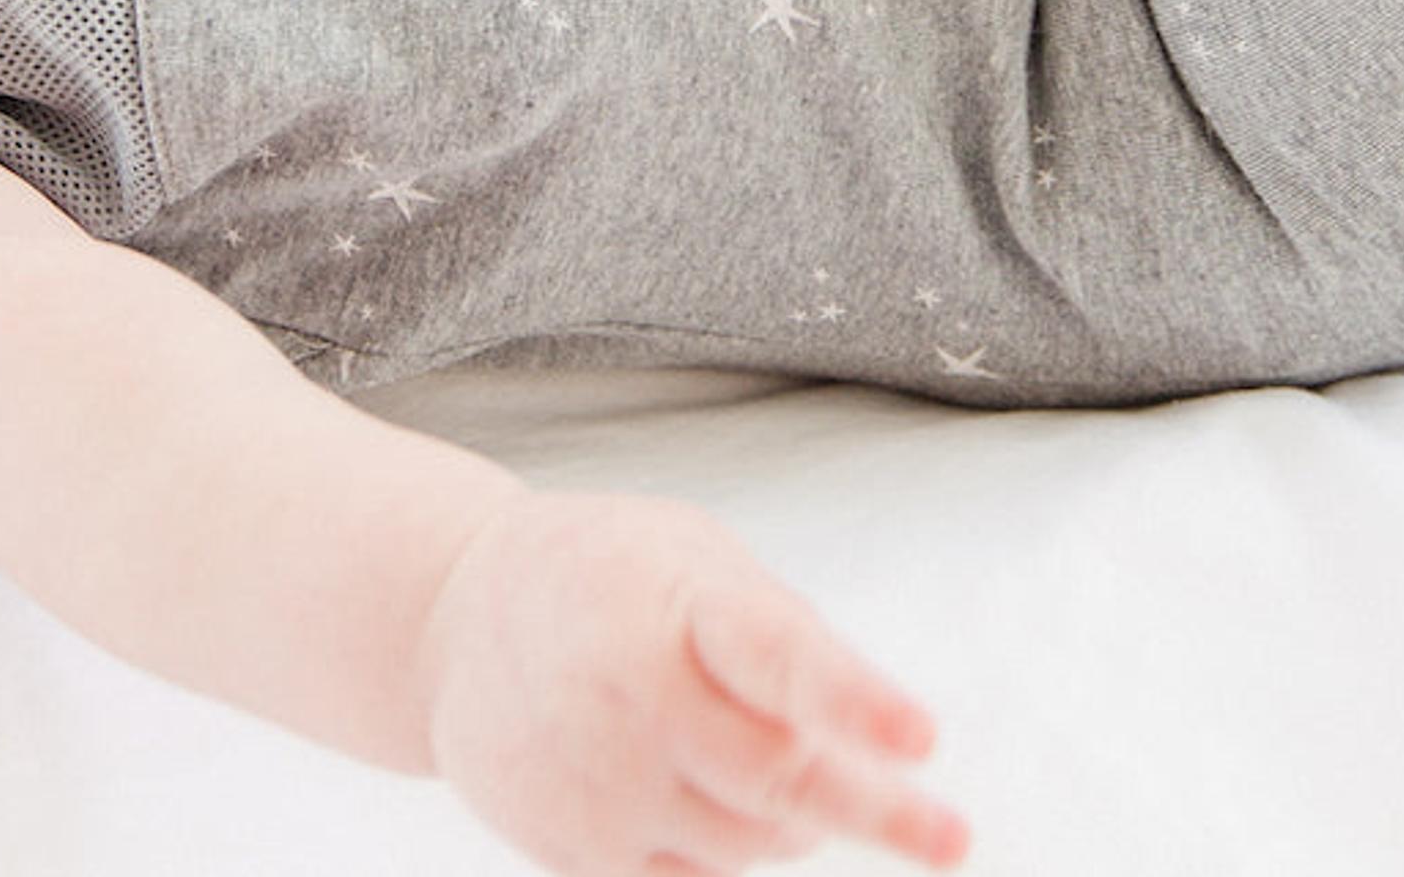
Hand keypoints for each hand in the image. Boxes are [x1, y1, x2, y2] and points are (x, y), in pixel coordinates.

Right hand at [415, 489, 971, 875]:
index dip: (854, 702)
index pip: (777, 657)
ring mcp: (601, 787)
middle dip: (878, 811)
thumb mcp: (691, 556)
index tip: (923, 737)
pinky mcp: (578, 853)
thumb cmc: (603, 576)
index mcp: (670, 605)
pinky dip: (736, 851)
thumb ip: (777, 632)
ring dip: (801, 821)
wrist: (451, 624)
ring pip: (754, 842)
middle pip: (780, 778)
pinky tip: (721, 801)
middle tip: (951, 837)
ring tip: (786, 763)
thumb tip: (875, 730)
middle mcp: (631, 701)